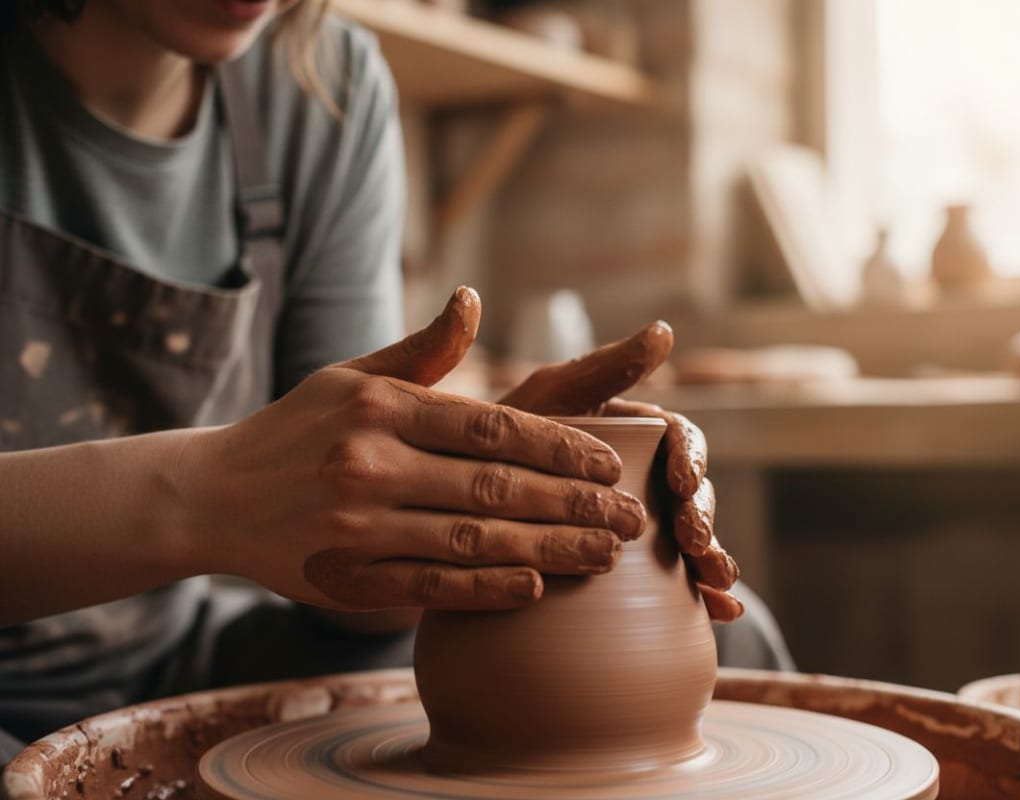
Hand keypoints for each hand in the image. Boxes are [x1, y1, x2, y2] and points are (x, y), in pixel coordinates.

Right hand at [184, 288, 645, 611]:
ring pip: (474, 543)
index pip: (493, 427)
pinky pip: (432, 588)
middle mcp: (371, 463)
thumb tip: (473, 299)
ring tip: (606, 556)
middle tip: (632, 518)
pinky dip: (488, 591)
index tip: (610, 463)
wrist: (210, 495)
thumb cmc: (296, 428)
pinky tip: (537, 589)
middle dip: (574, 504)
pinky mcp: (348, 577)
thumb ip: (421, 349)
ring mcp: (358, 525)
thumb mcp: (349, 375)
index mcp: (383, 406)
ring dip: (549, 551)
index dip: (559, 448)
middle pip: (496, 488)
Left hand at [498, 323, 743, 622]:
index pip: (678, 438)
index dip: (691, 457)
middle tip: (694, 540)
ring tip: (716, 581)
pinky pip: (671, 585)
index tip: (682, 482)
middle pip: (690, 493)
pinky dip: (703, 596)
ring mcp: (633, 525)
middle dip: (702, 515)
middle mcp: (639, 477)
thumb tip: (665, 331)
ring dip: (711, 557)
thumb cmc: (492, 439)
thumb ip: (597, 369)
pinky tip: (722, 612)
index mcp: (629, 432)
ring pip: (689, 539)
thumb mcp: (545, 401)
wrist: (444, 508)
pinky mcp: (625, 571)